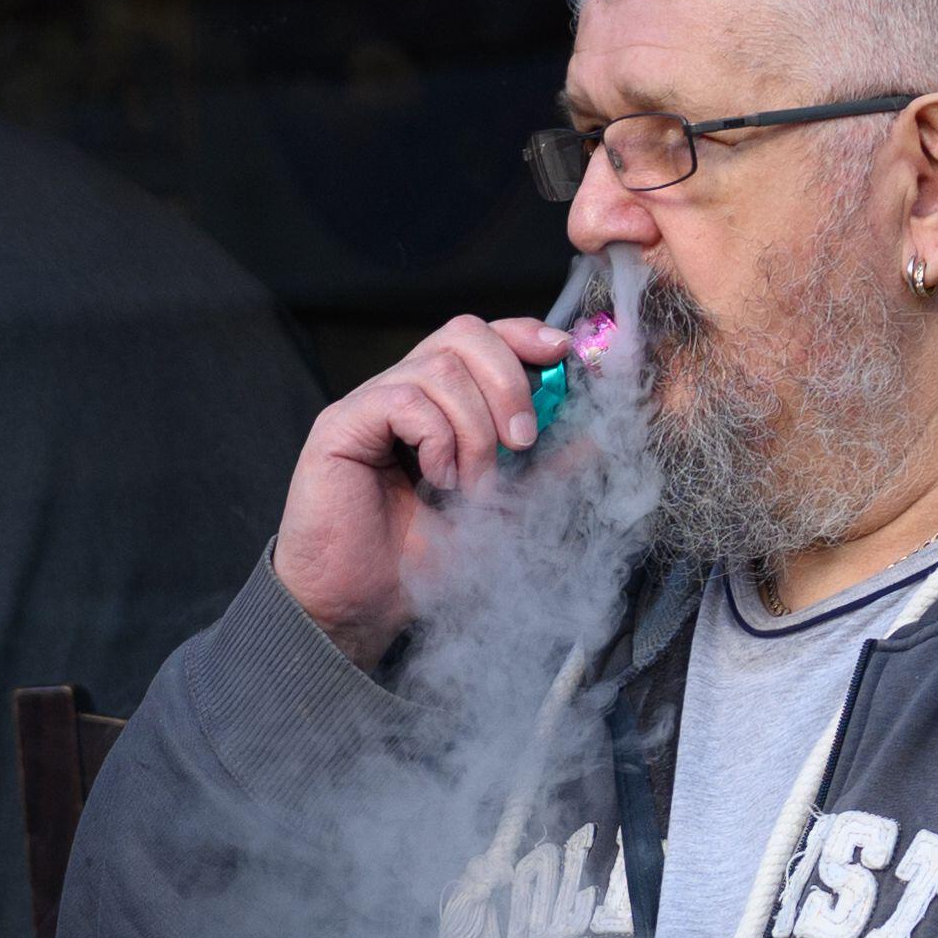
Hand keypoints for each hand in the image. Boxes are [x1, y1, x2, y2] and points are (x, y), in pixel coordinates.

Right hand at [274, 312, 579, 663]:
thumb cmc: (419, 562)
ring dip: (475, 428)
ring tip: (471, 485)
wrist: (361, 605)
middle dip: (509, 381)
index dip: (524, 334)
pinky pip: (404, 399)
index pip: (483, 337)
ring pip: (441, 368)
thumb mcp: (504, 512)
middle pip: (464, 332)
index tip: (563, 354)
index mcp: (439, 403)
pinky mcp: (340, 423)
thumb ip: (545, 473)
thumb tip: (596, 434)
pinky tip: (435, 479)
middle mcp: (403, 391)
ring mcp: (369, 404)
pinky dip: (437, 438)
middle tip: (523, 443)